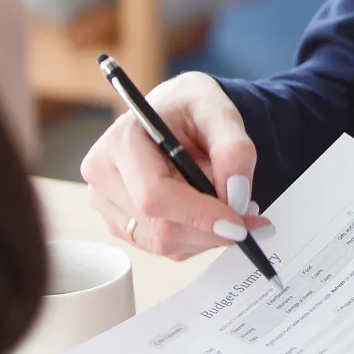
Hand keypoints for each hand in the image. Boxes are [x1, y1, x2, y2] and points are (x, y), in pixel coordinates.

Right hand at [79, 73, 272, 259]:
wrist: (174, 111)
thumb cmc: (192, 108)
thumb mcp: (221, 112)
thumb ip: (235, 149)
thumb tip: (236, 196)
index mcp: (122, 139)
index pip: (155, 195)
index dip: (199, 215)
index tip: (239, 224)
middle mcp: (103, 173)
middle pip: (159, 227)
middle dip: (210, 229)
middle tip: (250, 220)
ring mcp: (105, 201)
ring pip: (162, 243)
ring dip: (204, 234)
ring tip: (226, 203)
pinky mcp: (118, 221)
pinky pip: (161, 246)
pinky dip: (193, 237)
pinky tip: (206, 211)